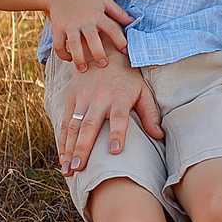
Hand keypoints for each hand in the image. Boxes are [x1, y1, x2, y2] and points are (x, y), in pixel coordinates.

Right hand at [46, 0, 131, 67]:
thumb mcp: (104, 0)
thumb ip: (118, 12)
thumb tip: (133, 22)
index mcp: (98, 15)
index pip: (111, 29)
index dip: (120, 41)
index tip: (125, 51)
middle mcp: (84, 21)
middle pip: (92, 38)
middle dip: (98, 53)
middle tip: (103, 65)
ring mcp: (70, 25)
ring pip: (73, 44)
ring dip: (78, 58)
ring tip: (83, 69)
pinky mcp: (57, 28)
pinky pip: (58, 44)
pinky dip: (63, 54)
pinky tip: (69, 59)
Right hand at [58, 60, 161, 174]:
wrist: (102, 51)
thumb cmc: (127, 76)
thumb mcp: (142, 90)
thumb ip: (150, 113)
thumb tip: (159, 135)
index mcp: (119, 97)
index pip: (119, 118)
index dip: (118, 134)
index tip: (115, 151)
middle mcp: (99, 99)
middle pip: (89, 126)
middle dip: (83, 148)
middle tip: (79, 168)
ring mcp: (82, 98)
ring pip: (74, 127)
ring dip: (69, 149)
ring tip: (68, 169)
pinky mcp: (71, 98)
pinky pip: (65, 122)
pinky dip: (62, 141)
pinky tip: (62, 158)